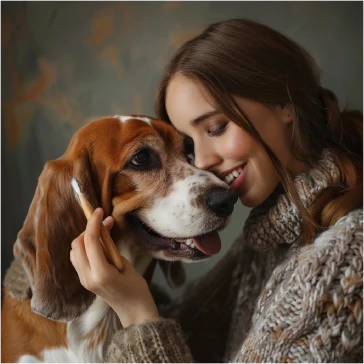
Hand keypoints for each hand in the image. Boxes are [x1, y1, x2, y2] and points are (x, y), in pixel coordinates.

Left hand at [70, 208, 158, 326]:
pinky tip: (97, 244)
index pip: (90, 241)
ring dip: (85, 237)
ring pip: (74, 251)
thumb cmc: (136, 288)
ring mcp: (83, 280)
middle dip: (88, 229)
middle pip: (77, 244)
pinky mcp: (84, 280)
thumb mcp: (125, 264)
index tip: (99, 210)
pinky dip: (84, 247)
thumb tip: (102, 229)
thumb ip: (110, 248)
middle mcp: (87, 276)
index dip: (93, 222)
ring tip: (102, 232)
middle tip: (104, 222)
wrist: (133, 311)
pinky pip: (78, 258)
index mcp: (100, 273)